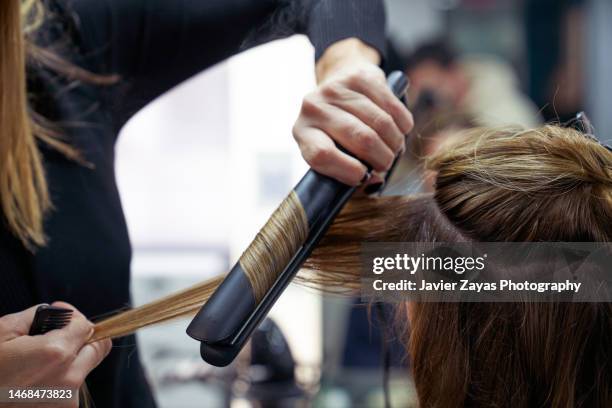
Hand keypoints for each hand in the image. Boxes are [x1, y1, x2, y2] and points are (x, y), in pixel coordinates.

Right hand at [0, 302, 111, 407]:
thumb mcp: (1, 332)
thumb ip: (35, 315)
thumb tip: (58, 312)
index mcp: (56, 354)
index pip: (87, 325)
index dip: (73, 317)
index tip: (61, 316)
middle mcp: (68, 379)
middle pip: (97, 348)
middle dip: (81, 338)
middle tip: (59, 337)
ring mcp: (66, 401)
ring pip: (85, 369)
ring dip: (71, 361)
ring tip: (38, 363)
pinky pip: (71, 390)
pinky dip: (60, 381)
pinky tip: (35, 381)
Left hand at [293, 39, 413, 184]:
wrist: (339, 82)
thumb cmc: (338, 131)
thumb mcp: (333, 155)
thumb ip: (350, 174)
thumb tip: (375, 180)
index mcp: (303, 133)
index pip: (322, 154)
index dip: (348, 170)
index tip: (363, 176)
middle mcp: (313, 108)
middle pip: (361, 139)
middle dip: (382, 158)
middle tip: (385, 164)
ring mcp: (335, 89)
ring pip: (380, 123)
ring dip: (395, 143)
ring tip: (394, 148)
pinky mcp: (359, 77)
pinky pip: (392, 107)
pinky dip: (403, 124)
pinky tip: (400, 130)